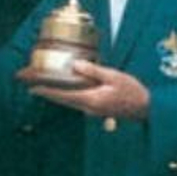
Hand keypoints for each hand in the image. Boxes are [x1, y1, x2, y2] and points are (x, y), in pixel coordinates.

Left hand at [23, 60, 149, 119]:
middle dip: (46, 92)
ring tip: (42, 85)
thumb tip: (76, 65)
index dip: (47, 92)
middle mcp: (88, 108)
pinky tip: (63, 87)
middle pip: (62, 100)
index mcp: (91, 99)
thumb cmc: (132, 92)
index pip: (63, 95)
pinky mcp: (95, 109)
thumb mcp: (114, 77)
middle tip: (30, 85)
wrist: (146, 109)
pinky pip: (76, 101)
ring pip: (68, 101)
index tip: (32, 88)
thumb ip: (94, 71)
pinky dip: (66, 95)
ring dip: (55, 94)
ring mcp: (91, 110)